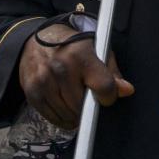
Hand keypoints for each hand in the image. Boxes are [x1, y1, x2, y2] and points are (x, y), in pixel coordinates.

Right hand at [19, 23, 133, 129]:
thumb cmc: (71, 46)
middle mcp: (61, 68)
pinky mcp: (32, 92)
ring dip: (75, 114)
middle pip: (83, 106)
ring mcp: (44, 81)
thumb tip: (127, 91)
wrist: (35, 40)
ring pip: (68, 115)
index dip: (109, 96)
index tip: (106, 96)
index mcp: (81, 55)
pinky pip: (53, 118)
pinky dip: (62, 118)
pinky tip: (64, 107)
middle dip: (89, 107)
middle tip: (88, 97)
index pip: (104, 86)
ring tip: (75, 101)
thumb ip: (112, 72)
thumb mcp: (96, 49)